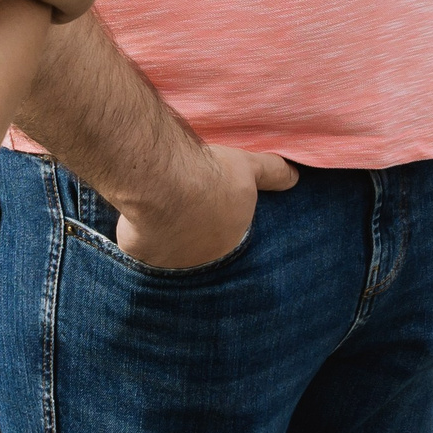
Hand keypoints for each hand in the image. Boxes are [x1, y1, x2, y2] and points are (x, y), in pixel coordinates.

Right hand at [114, 144, 297, 270]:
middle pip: (197, 253)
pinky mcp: (139, 257)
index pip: (227, 242)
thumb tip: (295, 177)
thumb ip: (272, 173)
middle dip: (193, 239)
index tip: (210, 212)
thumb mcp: (248, 168)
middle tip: (184, 213)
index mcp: (229, 244)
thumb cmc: (209, 176)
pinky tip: (136, 218)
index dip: (220, 228)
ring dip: (166, 240)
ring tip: (161, 214)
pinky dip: (137, 237)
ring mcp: (168, 264)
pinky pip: (139, 249)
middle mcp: (200, 263)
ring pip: (168, 255)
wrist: (165, 182)